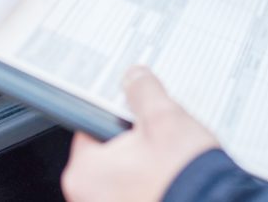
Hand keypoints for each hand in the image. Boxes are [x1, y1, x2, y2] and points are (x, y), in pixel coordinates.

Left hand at [61, 66, 218, 201]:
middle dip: (133, 142)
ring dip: (144, 164)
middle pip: (108, 154)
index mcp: (84, 173)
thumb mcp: (164, 119)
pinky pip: (137, 192)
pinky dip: (152, 184)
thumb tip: (135, 78)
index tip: (134, 111)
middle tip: (159, 137)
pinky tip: (173, 178)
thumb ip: (143, 92)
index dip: (116, 113)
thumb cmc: (183, 177)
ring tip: (171, 159)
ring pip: (125, 176)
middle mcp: (88, 198)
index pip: (90, 127)